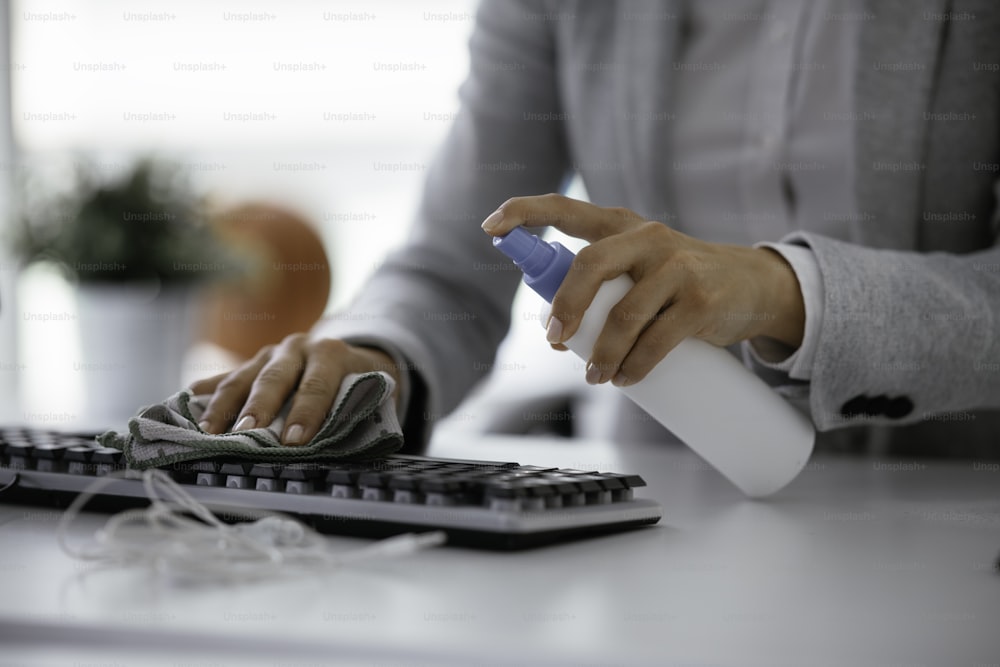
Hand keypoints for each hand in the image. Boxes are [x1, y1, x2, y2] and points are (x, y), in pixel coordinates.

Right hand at [189, 334, 401, 445]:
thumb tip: (335, 450)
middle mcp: (298, 347)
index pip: (317, 384)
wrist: (354, 356)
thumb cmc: (362, 385)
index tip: (294, 441)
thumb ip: (351, 415)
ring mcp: (271, 353)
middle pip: (274, 378)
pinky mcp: (252, 363)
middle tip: (245, 434)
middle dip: (259, 407)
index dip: (306, 413)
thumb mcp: (370, 394)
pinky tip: (185, 406)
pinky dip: (205, 392)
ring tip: (209, 432)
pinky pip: (224, 377)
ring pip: (243, 377)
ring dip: (224, 406)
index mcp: (331, 353)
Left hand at [481, 194, 803, 386]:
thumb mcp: (640, 265)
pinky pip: (657, 341)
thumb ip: (603, 283)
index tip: (490, 227)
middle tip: (555, 341)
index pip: (565, 209)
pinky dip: (634, 366)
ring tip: (596, 378)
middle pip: (591, 267)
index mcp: (621, 226)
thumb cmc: (678, 281)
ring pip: (624, 316)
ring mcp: (677, 268)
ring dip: (602, 355)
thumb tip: (558, 335)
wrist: (752, 285)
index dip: (524, 213)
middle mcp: (647, 238)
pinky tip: (625, 378)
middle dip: (566, 307)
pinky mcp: (700, 302)